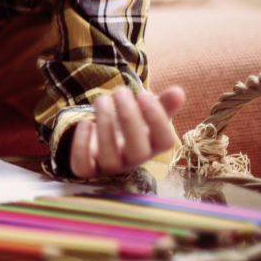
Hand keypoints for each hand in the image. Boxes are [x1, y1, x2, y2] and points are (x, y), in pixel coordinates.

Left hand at [69, 85, 185, 178]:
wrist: (105, 143)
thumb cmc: (131, 126)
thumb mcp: (147, 114)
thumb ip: (162, 104)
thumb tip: (178, 92)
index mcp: (152, 146)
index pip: (164, 141)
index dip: (156, 118)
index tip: (144, 94)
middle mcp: (133, 160)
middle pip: (138, 151)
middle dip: (129, 118)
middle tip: (120, 91)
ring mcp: (110, 167)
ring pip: (110, 158)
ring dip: (105, 125)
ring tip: (102, 100)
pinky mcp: (87, 168)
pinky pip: (83, 167)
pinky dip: (81, 145)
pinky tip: (85, 123)